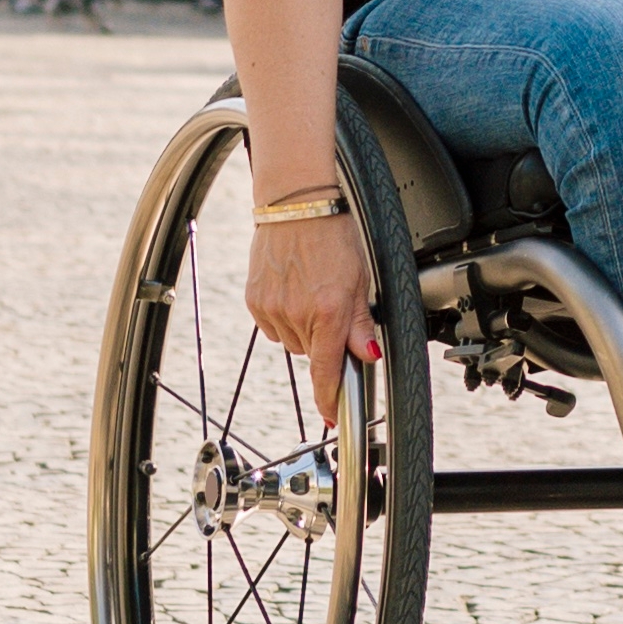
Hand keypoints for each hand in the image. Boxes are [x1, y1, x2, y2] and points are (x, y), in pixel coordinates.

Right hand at [244, 202, 378, 412]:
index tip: (332, 419)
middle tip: (330, 307)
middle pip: (312, 354)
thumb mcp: (360, 280)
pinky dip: (283, 317)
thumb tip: (368, 356)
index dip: (329, 400)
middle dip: (323, 340)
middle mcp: (297, 314)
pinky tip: (291, 290)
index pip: (327, 371)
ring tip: (309, 292)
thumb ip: (361, 324)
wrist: (296, 205)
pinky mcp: (254, 300)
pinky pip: (271, 327)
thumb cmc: (333, 235)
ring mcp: (272, 308)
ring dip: (302, 328)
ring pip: (292, 341)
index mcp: (329, 311)